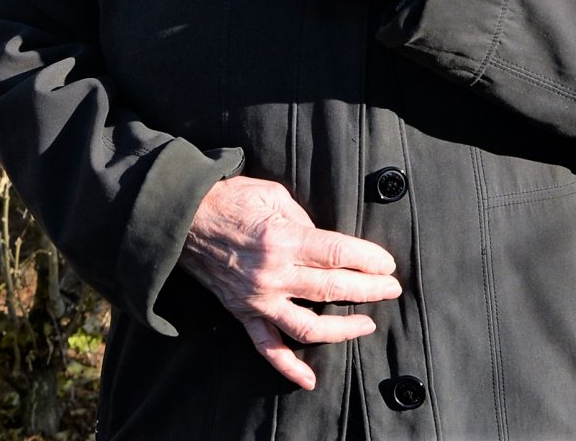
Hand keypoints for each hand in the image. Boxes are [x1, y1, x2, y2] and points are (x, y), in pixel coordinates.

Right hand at [181, 175, 401, 389]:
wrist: (183, 218)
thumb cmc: (229, 200)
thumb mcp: (271, 194)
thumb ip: (302, 219)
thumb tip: (325, 242)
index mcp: (281, 239)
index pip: (337, 254)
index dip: (368, 259)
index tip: (387, 264)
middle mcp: (272, 274)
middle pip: (333, 288)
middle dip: (370, 289)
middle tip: (391, 288)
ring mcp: (258, 298)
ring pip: (309, 326)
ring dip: (343, 329)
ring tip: (366, 324)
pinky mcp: (243, 313)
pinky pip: (267, 348)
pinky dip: (288, 368)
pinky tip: (309, 380)